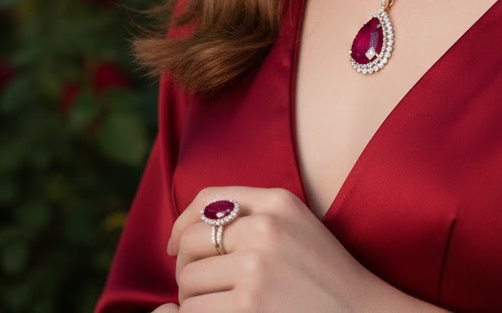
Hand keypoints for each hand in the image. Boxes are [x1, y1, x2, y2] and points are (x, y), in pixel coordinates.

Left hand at [167, 185, 380, 311]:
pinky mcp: (248, 306)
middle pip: (191, 242)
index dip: (182, 224)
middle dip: (188, 269)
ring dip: (195, 302)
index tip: (176, 247)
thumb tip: (180, 237)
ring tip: (225, 307)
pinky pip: (193, 312)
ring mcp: (256, 268)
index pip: (208, 199)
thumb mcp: (297, 228)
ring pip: (187, 283)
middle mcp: (266, 228)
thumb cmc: (325, 277)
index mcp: (278, 202)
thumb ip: (252, 217)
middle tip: (208, 290)